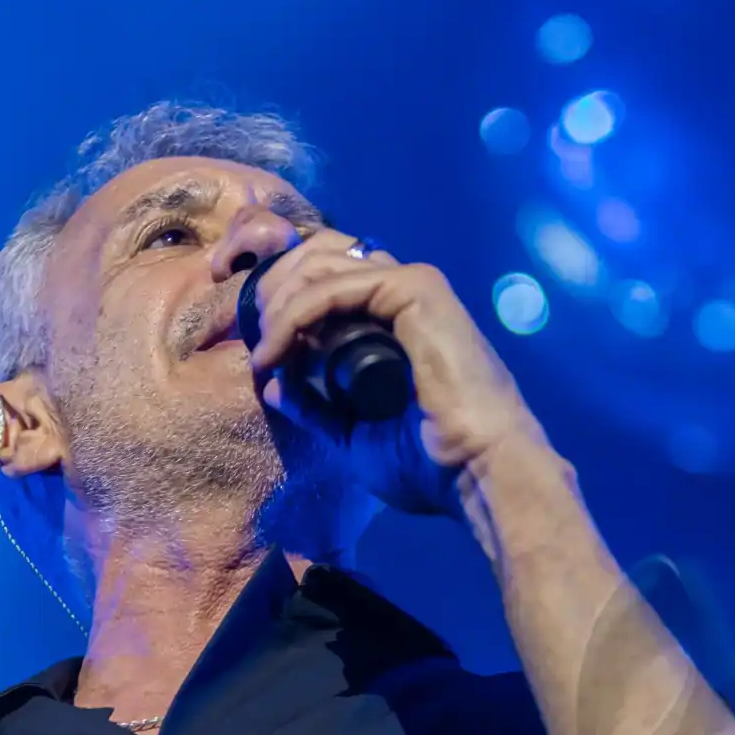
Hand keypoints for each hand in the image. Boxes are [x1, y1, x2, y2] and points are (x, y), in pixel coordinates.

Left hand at [246, 232, 545, 514]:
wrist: (477, 473)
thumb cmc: (429, 465)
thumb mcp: (354, 437)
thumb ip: (316, 409)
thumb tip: (273, 385)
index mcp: (396, 323)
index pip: (330, 282)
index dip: (285, 303)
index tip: (261, 353)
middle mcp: (404, 295)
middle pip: (321, 261)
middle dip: (275, 294)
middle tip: (256, 344)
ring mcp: (412, 287)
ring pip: (323, 267)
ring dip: (280, 304)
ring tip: (264, 351)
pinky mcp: (415, 289)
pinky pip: (336, 287)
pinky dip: (296, 314)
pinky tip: (276, 351)